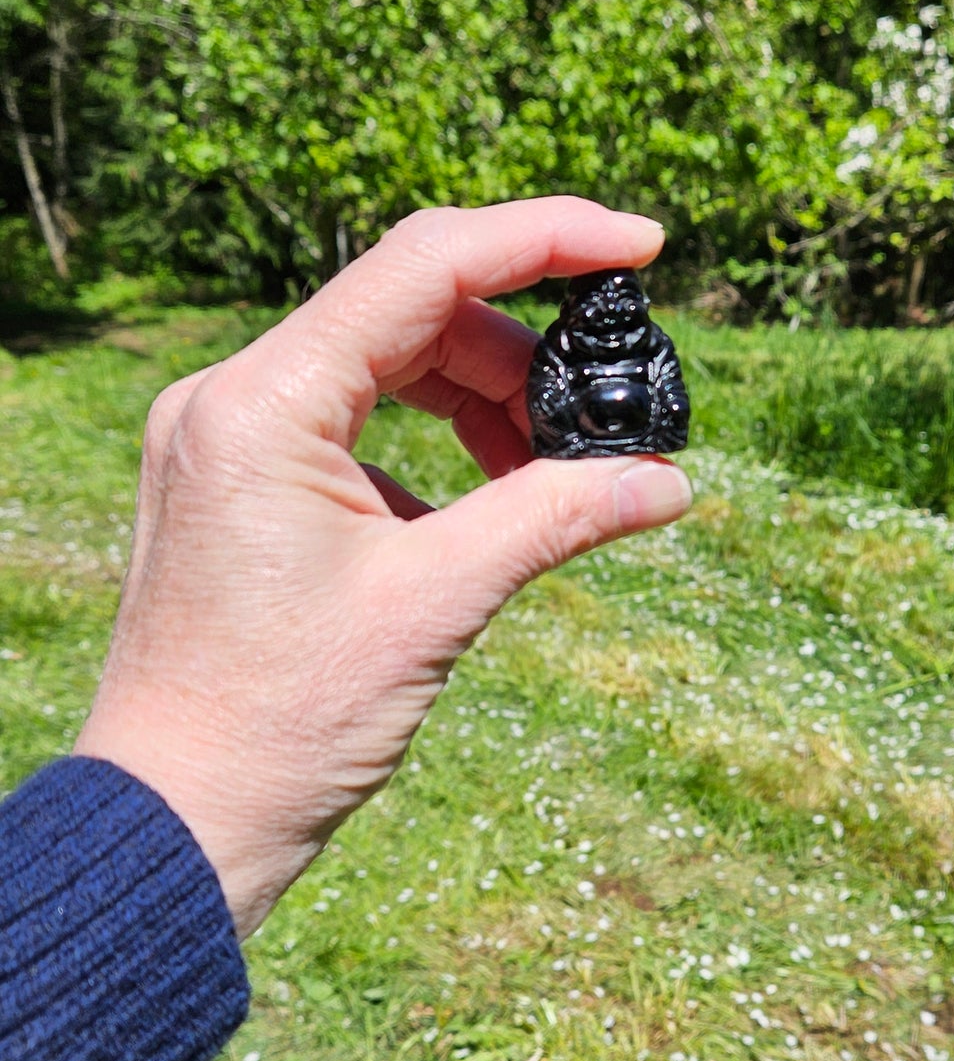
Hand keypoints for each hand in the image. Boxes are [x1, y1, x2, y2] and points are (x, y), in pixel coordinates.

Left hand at [75, 198, 690, 935]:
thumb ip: (554, 516)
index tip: (643, 246)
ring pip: (385, 367)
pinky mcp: (237, 486)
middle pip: (409, 314)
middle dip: (520, 357)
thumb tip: (668, 481)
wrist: (180, 820)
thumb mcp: (436, 605)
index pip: (425, 265)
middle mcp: (229, 400)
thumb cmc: (283, 723)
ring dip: (482, 405)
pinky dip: (433, 450)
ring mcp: (226, 440)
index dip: (546, 240)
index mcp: (263, 404)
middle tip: (603, 426)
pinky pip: (353, 424)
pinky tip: (481, 514)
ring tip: (548, 481)